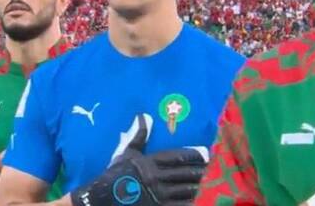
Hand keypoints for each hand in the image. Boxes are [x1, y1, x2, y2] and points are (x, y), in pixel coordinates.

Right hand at [71, 114, 208, 205]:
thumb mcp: (126, 154)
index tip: (205, 153)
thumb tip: (144, 116)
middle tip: (212, 168)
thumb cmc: (116, 174)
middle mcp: (156, 178)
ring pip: (186, 190)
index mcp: (149, 162)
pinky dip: (192, 202)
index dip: (193, 155)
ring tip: (209, 183)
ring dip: (198, 187)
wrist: (102, 198)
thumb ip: (139, 136)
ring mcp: (158, 195)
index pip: (177, 156)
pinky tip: (199, 199)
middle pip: (185, 173)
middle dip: (200, 171)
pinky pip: (181, 205)